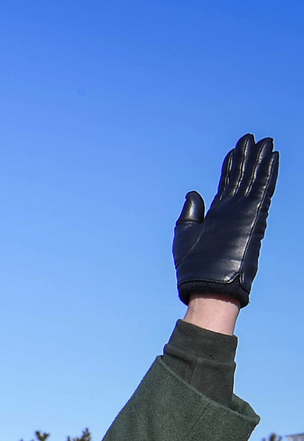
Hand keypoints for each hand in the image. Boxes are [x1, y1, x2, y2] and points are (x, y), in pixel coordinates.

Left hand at [173, 134, 278, 307]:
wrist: (206, 286)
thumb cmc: (193, 267)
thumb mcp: (184, 235)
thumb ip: (190, 213)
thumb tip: (194, 193)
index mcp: (217, 215)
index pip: (227, 184)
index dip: (231, 166)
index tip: (235, 149)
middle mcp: (233, 211)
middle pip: (242, 177)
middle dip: (248, 157)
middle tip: (252, 137)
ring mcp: (245, 213)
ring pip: (255, 179)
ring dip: (260, 159)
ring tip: (265, 141)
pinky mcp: (255, 217)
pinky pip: (263, 189)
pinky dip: (268, 172)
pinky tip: (273, 156)